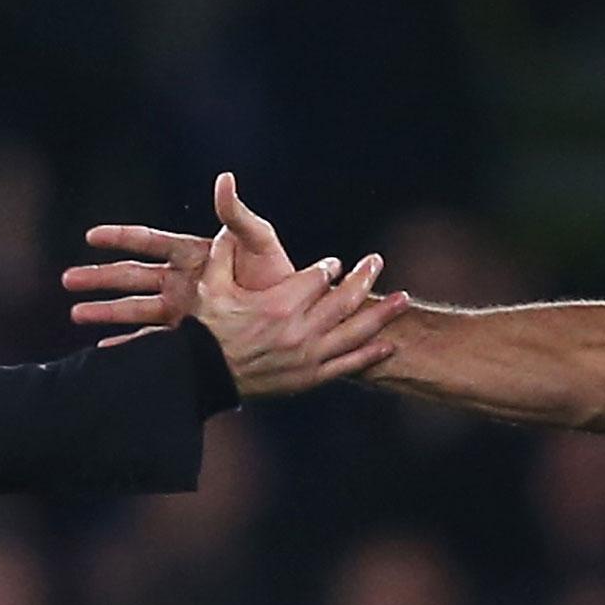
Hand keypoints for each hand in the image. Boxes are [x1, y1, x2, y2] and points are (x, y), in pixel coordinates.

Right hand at [66, 173, 295, 343]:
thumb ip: (237, 215)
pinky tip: (106, 350)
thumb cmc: (277, 273)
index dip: (119, 237)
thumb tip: (225, 178)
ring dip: (105, 312)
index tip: (90, 236)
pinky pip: (152, 340)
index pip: (148, 242)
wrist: (293, 314)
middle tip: (66, 280)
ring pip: (134, 308)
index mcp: (193, 255)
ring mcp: (182, 309)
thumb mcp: (258, 240)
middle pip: (131, 277)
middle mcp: (182, 281)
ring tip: (75, 314)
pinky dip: (129, 345)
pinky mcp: (190, 335)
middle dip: (98, 277)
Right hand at [190, 223, 405, 396]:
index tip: (336, 264)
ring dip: (382, 314)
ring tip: (403, 299)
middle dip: (363, 277)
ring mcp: (308, 356)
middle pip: (344, 299)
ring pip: (355, 332)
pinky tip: (388, 344)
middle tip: (376, 261)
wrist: (201, 376)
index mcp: (279, 304)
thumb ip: (223, 254)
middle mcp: (299, 330)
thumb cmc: (205, 329)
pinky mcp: (308, 378)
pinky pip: (347, 366)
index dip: (329, 268)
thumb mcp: (210, 286)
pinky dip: (370, 355)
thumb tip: (228, 225)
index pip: (317, 278)